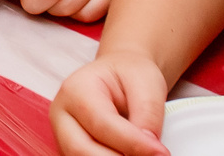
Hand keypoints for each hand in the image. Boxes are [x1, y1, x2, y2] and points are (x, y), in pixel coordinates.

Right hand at [50, 52, 169, 155]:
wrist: (119, 76)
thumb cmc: (130, 75)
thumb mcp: (146, 83)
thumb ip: (148, 114)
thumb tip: (151, 151)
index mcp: (76, 89)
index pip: (102, 124)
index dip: (133, 143)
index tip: (161, 152)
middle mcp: (62, 115)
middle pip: (81, 149)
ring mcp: (63, 135)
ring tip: (140, 154)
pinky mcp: (71, 150)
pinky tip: (129, 155)